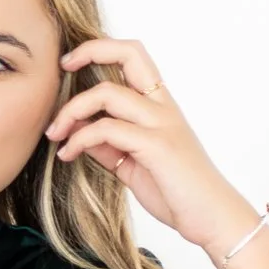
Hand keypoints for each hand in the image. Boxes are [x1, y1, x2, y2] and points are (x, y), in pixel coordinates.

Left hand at [45, 40, 257, 256]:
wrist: (213, 218)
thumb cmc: (177, 192)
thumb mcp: (133, 164)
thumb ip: (108, 144)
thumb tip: (77, 131)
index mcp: (161, 106)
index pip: (133, 57)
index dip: (99, 50)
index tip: (70, 63)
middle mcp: (163, 107)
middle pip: (129, 53)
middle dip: (90, 51)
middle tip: (61, 69)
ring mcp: (162, 124)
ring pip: (107, 94)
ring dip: (71, 111)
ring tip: (55, 133)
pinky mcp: (157, 145)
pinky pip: (106, 129)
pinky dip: (78, 140)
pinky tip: (67, 155)